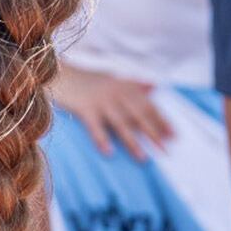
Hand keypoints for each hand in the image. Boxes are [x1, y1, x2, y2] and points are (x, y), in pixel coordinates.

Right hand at [52, 65, 174, 160]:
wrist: (56, 72)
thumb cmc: (85, 79)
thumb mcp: (111, 77)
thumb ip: (133, 84)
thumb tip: (154, 86)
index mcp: (123, 86)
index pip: (147, 105)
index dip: (161, 120)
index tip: (174, 136)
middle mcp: (115, 93)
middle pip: (138, 115)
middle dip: (153, 133)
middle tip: (165, 151)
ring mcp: (100, 101)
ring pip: (120, 123)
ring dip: (132, 141)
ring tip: (143, 158)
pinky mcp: (84, 108)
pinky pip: (95, 126)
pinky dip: (102, 139)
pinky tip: (108, 152)